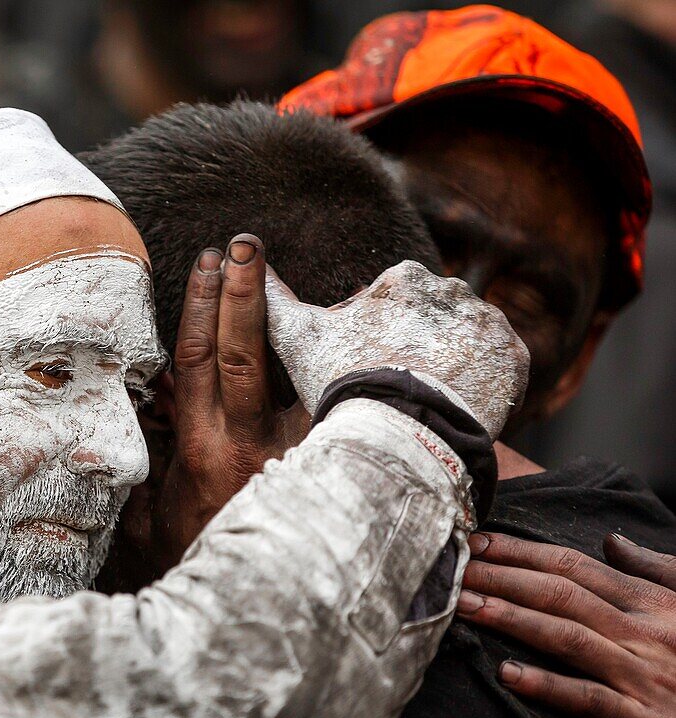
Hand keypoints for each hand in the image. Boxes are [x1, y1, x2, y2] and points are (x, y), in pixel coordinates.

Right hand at [150, 234, 308, 573]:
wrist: (254, 612)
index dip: (200, 308)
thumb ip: (140, 478)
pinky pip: (328, 405)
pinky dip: (332, 367)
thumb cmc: (198, 565)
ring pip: (293, 373)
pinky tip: (340, 332)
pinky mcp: (325, 466)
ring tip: (284, 275)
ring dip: (288, 320)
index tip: (206, 264)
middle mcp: (245, 444)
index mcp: (199, 449)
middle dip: (242, 295)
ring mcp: (292, 454)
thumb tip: (128, 436)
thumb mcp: (153, 524)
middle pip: (244, 354)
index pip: (197, 361)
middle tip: (244, 245)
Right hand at [266, 260, 529, 438]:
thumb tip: (234, 253)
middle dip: (417, 348)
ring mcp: (487, 322)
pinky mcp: (513, 358)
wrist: (401, 432)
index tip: (366, 370)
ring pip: (464, 342)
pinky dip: (482, 385)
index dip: (375, 340)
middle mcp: (452, 288)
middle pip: (431, 321)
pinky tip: (456, 406)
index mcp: (404, 278)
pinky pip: (499, 367)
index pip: (392, 305)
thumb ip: (270, 298)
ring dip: (450, 365)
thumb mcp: (297, 337)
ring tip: (426, 403)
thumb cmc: (346, 381)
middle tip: (396, 388)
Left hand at [457, 531, 675, 717]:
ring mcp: (643, 677)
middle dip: (500, 577)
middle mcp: (644, 634)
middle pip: (560, 594)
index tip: (476, 543)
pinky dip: (547, 686)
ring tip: (462, 607)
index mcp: (652, 605)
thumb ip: (653, 572)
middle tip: (451, 568)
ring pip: (566, 637)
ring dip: (509, 619)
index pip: (573, 567)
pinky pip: (590, 700)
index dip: (520, 552)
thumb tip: (611, 542)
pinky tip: (507, 676)